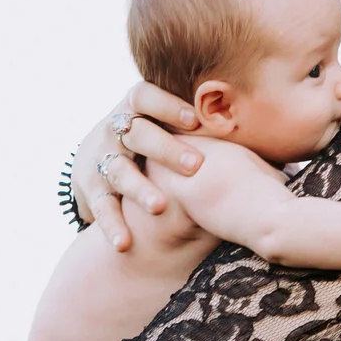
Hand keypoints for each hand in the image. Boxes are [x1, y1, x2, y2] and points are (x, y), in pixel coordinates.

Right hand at [74, 83, 204, 250]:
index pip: (144, 97)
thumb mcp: (159, 121)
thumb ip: (191, 121)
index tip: (194, 120)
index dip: (167, 106)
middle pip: (136, 133)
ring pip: (119, 172)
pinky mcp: (92, 190)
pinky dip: (112, 226)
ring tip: (160, 207)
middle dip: (165, 149)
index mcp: (132, 109)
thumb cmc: (147, 137)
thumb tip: (248, 119)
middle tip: (195, 166)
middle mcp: (113, 131)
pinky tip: (125, 244)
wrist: (92, 158)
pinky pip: (102, 208)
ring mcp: (101, 160)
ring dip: (140, 189)